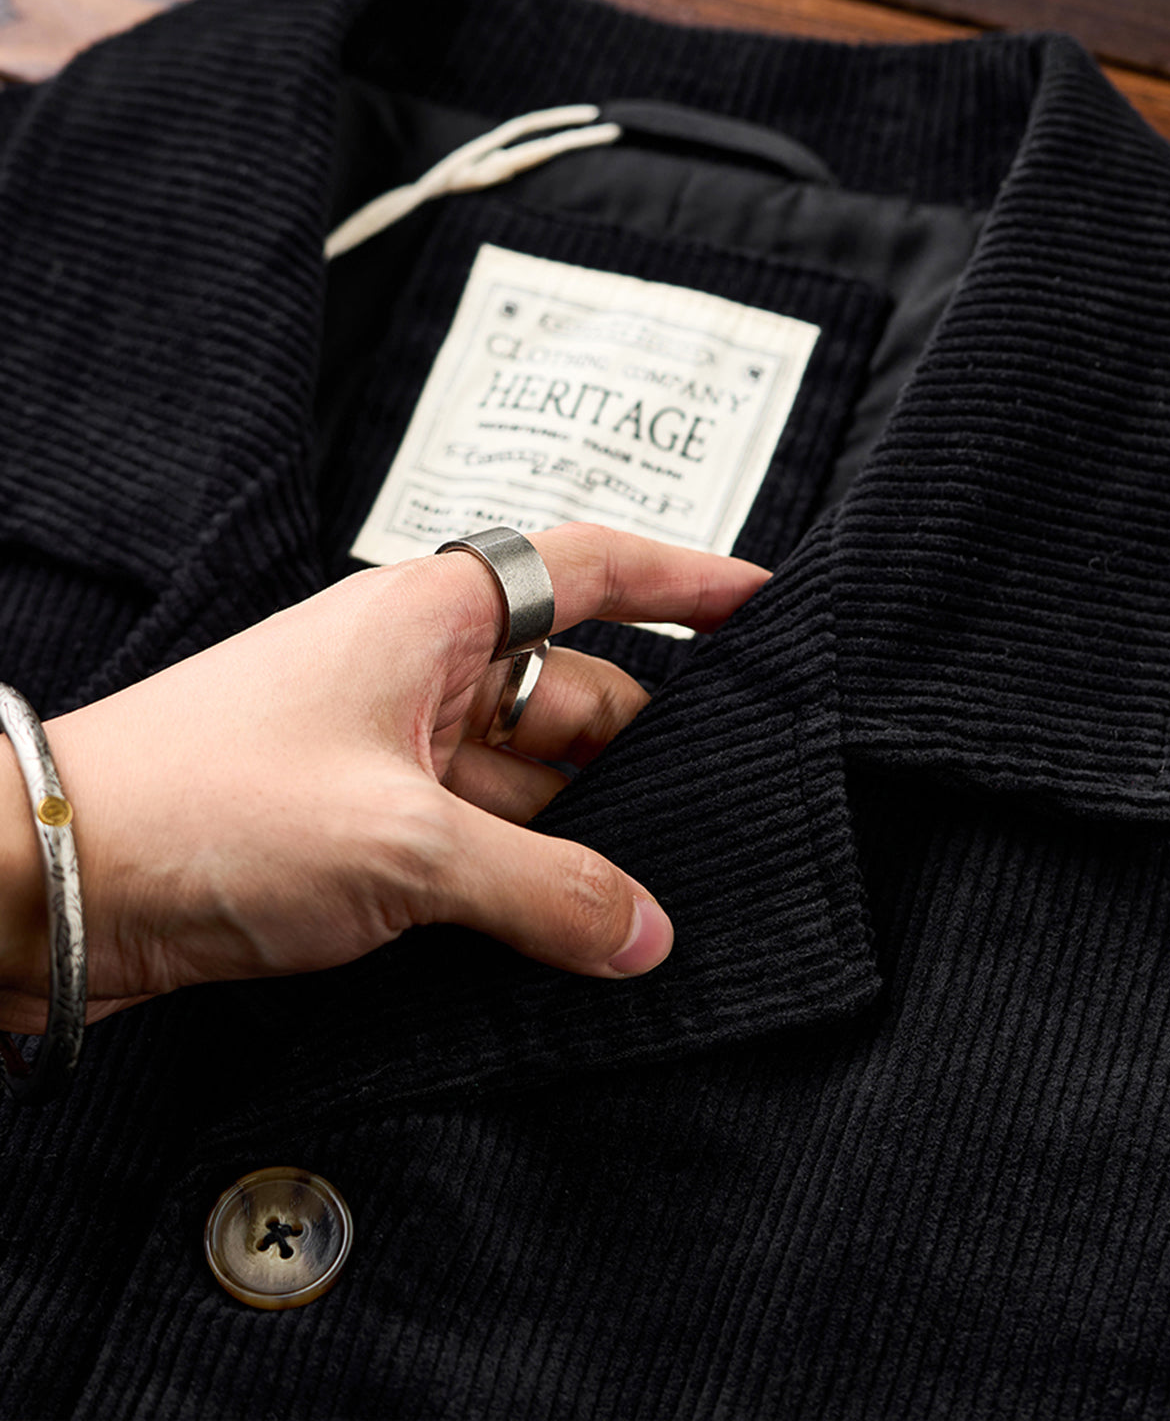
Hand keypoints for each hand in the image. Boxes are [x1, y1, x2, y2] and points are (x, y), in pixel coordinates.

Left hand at [0, 524, 768, 1031]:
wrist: (59, 881)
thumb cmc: (209, 804)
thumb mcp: (403, 844)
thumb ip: (542, 887)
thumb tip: (645, 932)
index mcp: (435, 620)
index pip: (589, 571)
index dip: (685, 583)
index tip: (764, 603)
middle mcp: (421, 676)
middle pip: (576, 697)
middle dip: (654, 751)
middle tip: (745, 809)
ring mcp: (395, 756)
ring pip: (533, 784)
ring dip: (591, 838)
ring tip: (670, 896)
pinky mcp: (369, 831)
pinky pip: (484, 846)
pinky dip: (531, 883)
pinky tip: (580, 931)